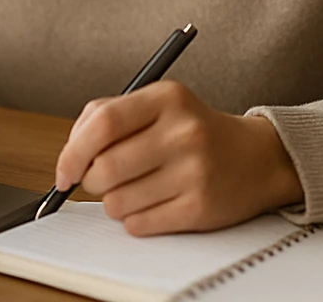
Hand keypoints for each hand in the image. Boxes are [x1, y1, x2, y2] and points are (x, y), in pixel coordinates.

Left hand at [52, 80, 302, 235]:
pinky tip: (153, 203)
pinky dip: (134, 219)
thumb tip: (69, 156)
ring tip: (136, 189)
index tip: (65, 170)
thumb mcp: (160, 105)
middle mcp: (183, 132)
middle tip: (100, 179)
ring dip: (113, 201)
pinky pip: (138, 224)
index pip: (103, 123)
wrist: (257, 158)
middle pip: (105, 168)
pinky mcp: (200, 208)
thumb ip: (110, 116)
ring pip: (117, 202)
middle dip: (91, 181)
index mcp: (167, 97)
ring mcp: (194, 171)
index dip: (73, 151)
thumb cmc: (195, 131)